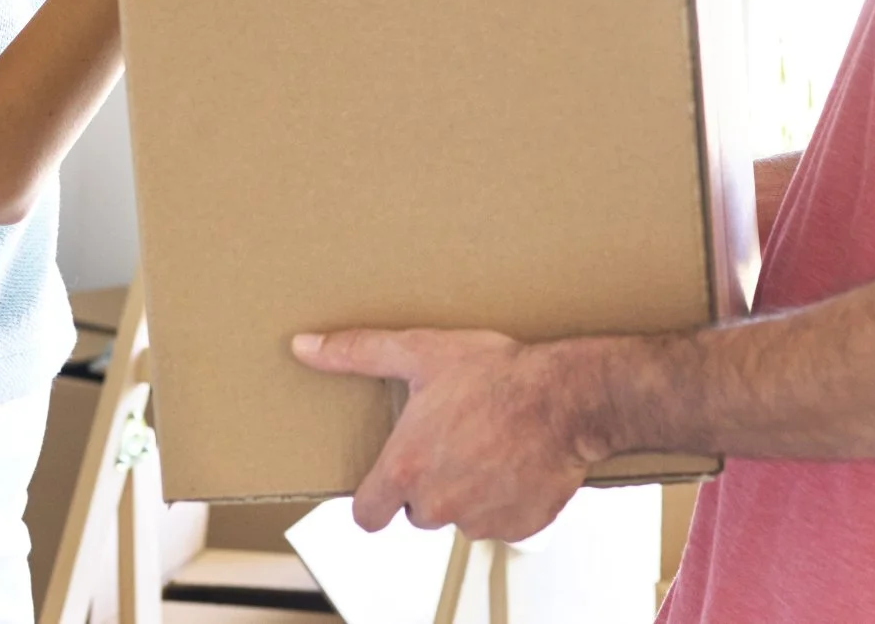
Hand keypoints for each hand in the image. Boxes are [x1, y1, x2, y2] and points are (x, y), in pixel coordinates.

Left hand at [291, 327, 597, 541]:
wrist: (567, 395)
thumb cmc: (498, 374)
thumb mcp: (421, 351)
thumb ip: (358, 353)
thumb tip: (306, 348)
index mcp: (407, 468)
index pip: (367, 514)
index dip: (374, 497)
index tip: (388, 478)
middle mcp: (438, 503)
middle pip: (416, 511)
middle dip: (427, 483)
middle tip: (450, 440)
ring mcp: (480, 519)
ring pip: (459, 515)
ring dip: (467, 491)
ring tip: (486, 444)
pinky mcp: (518, 526)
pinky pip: (499, 521)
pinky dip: (504, 500)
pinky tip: (514, 460)